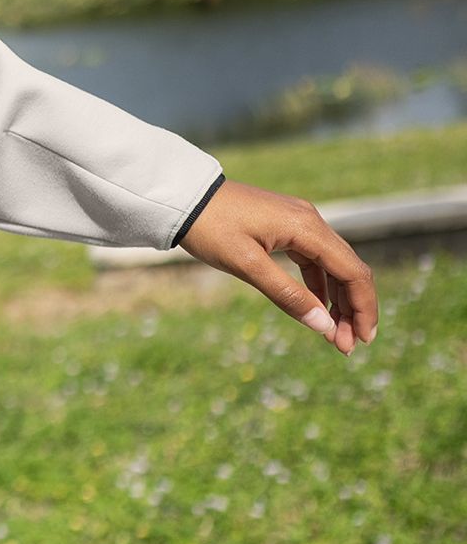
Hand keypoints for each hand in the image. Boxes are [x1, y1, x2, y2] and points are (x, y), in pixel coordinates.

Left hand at [178, 177, 377, 354]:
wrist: (181, 196)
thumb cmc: (209, 228)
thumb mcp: (246, 265)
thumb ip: (286, 295)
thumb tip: (324, 327)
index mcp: (307, 227)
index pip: (353, 272)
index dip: (363, 308)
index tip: (362, 341)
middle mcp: (311, 221)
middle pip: (348, 270)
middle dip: (352, 310)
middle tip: (346, 347)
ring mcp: (299, 221)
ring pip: (332, 266)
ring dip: (337, 300)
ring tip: (333, 334)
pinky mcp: (285, 226)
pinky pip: (312, 259)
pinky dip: (319, 285)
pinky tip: (316, 307)